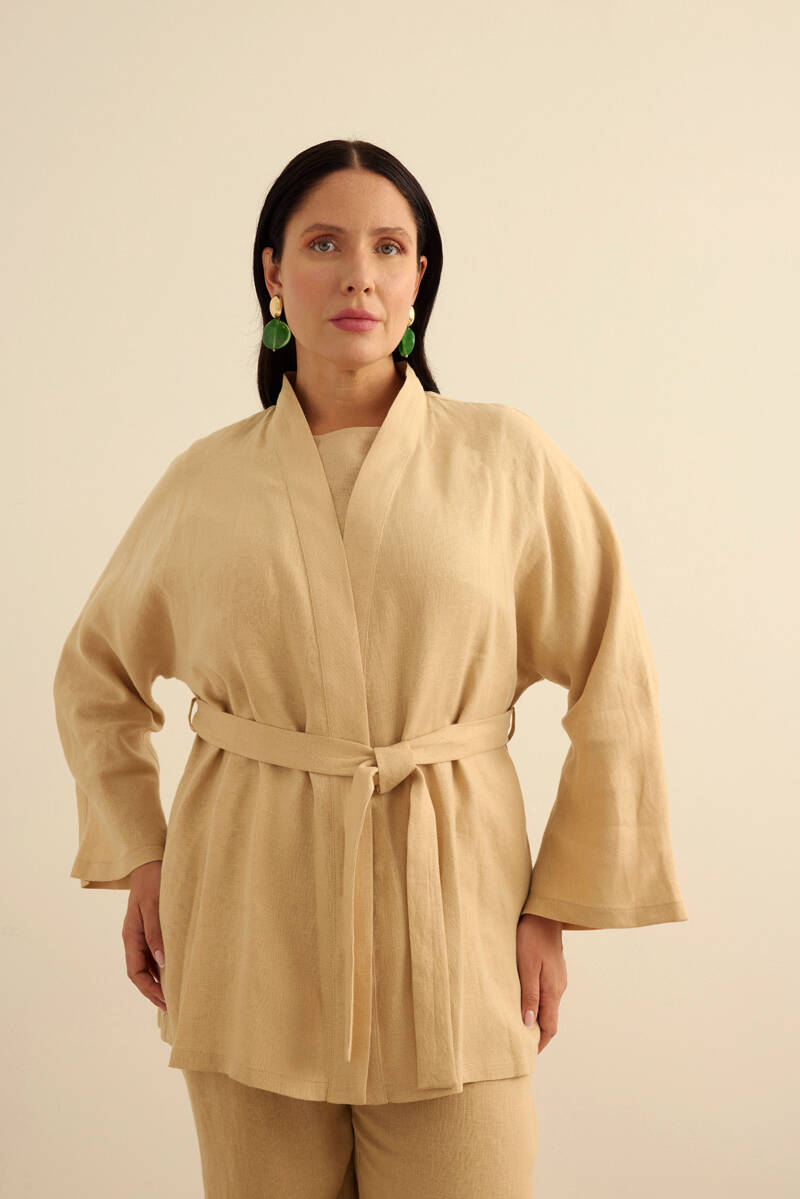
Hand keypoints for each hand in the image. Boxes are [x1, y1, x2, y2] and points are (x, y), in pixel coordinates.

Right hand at [122, 860, 166, 1011]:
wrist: (151, 861)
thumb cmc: (153, 881)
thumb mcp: (154, 906)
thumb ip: (156, 933)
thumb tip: (161, 962)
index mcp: (130, 935)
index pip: (135, 971)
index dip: (148, 988)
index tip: (164, 1000)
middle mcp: (134, 938)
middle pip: (140, 973)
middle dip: (153, 991)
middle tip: (171, 1006)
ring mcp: (142, 934)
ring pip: (146, 965)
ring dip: (158, 981)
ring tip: (174, 995)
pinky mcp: (151, 928)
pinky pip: (153, 954)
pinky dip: (161, 967)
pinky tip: (174, 972)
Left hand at [516, 913, 567, 1052]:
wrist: (544, 913)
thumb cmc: (531, 937)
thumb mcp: (526, 966)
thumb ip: (529, 995)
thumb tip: (528, 1024)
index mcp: (553, 990)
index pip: (549, 1028)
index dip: (539, 1044)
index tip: (528, 1057)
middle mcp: (559, 988)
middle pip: (550, 1020)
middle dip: (538, 1036)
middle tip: (522, 1047)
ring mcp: (558, 978)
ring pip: (549, 1007)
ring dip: (538, 1019)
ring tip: (520, 1028)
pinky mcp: (554, 970)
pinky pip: (547, 994)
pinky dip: (538, 1004)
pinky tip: (526, 1002)